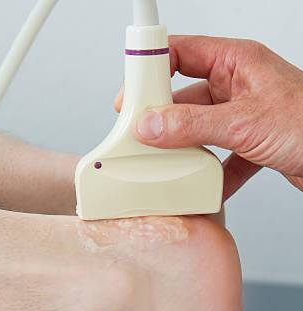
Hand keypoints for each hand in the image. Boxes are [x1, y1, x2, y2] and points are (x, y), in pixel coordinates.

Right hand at [116, 36, 302, 200]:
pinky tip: (202, 186)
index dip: (153, 68)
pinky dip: (211, 173)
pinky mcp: (252, 144)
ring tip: (166, 162)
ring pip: (200, 129)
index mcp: (237, 61)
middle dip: (162, 117)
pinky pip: (221, 157)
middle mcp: (239, 85)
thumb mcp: (244, 123)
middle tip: (138, 133)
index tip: (130, 89)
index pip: (182, 53)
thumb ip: (193, 125)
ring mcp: (245, 115)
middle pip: (186, 95)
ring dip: (185, 149)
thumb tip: (151, 126)